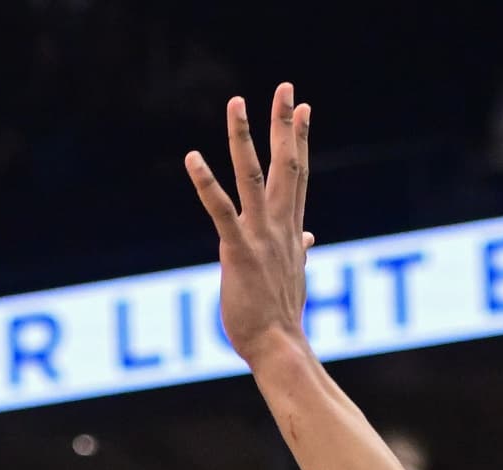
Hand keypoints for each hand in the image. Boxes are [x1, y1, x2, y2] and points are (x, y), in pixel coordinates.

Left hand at [184, 84, 315, 369]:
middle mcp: (281, 227)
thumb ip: (299, 250)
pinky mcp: (238, 251)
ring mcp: (261, 237)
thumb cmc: (281, 319)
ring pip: (253, 177)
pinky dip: (206, 183)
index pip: (298, 175)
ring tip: (237, 102)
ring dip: (244, 138)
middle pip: (286, 164)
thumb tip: (310, 237)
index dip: (300, 139)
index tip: (304, 108)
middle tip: (287, 87)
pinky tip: (192, 157)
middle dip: (285, 124)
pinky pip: (221, 211)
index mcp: (291, 230)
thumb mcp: (293, 276)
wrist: (279, 349)